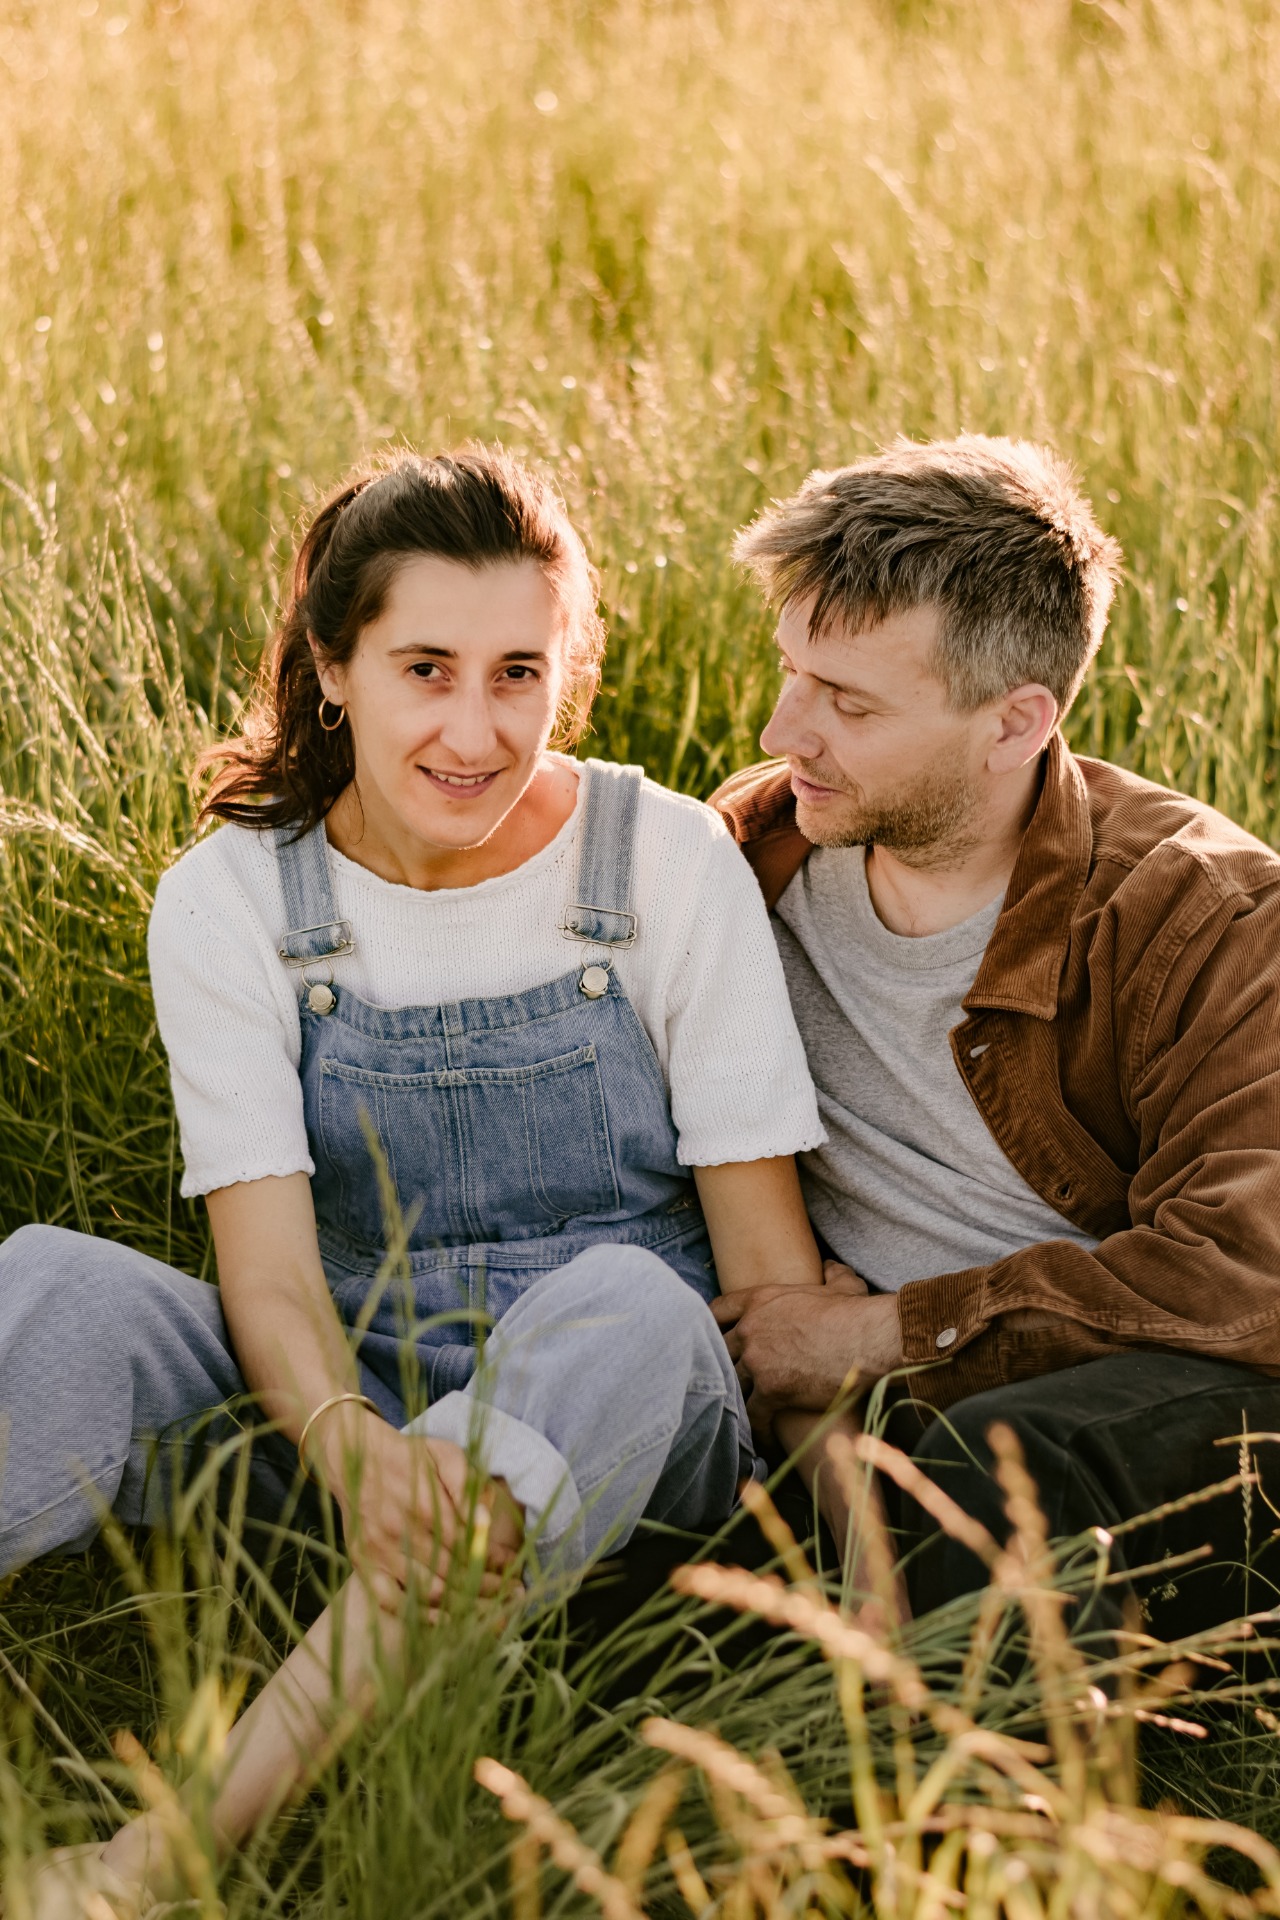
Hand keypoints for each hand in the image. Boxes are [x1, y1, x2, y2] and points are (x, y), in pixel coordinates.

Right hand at [317, 1409, 517, 1604]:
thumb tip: (485, 1520)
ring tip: (489, 1613)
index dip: (495, 1562)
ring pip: (429, 1593)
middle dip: (488, 1588)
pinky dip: (419, 1615)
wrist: (356, 1457)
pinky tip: (445, 1620)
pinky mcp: (363, 1564)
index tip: (514, 1568)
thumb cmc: (409, 1457)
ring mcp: (380, 1552)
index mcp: (427, 1505)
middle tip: (511, 1596)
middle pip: (454, 1574)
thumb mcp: (443, 1454)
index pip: (470, 1546)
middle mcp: (403, 1532)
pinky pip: (391, 1601)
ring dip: (463, 1607)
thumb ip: (465, 1483)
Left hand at [712, 1260, 902, 1436]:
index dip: (713, 1325)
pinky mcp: (772, 1390)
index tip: (712, 1338)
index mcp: (760, 1300)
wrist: (868, 1340)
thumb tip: (831, 1265)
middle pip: (720, 1350)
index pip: (718, 1310)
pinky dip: (757, 1428)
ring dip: (737, 1400)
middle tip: (729, 1383)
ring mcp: (758, 1360)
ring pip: (733, 1385)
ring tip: (740, 1415)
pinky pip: (753, 1414)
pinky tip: (764, 1439)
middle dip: (724, 1366)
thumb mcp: (841, 1285)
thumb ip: (830, 1274)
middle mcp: (751, 1329)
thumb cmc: (857, 1313)